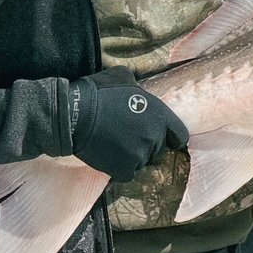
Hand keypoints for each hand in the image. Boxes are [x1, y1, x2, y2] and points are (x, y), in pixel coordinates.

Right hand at [71, 67, 189, 182]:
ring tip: (115, 145)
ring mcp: (140, 154)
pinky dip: (119, 169)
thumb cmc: (97, 93)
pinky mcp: (123, 168)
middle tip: (127, 138)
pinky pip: (127, 173)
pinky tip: (109, 157)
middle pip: (158, 150)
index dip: (170, 137)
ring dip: (132, 157)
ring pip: (142, 162)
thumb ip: (138, 88)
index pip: (179, 135)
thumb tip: (136, 88)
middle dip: (146, 145)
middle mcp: (155, 137)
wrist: (73, 114)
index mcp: (161, 116)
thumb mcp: (124, 78)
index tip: (161, 138)